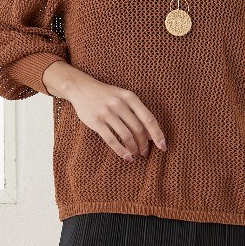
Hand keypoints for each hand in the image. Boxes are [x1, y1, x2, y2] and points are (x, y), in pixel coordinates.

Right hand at [44, 63, 165, 160]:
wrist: (81, 88)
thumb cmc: (107, 95)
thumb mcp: (123, 97)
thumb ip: (137, 112)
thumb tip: (151, 136)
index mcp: (130, 97)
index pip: (149, 119)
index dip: (157, 134)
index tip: (163, 147)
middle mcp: (119, 104)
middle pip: (138, 129)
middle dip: (144, 144)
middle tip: (145, 153)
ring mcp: (107, 113)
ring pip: (126, 136)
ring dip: (133, 148)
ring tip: (135, 155)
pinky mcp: (96, 122)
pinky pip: (111, 140)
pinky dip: (121, 151)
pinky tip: (126, 157)